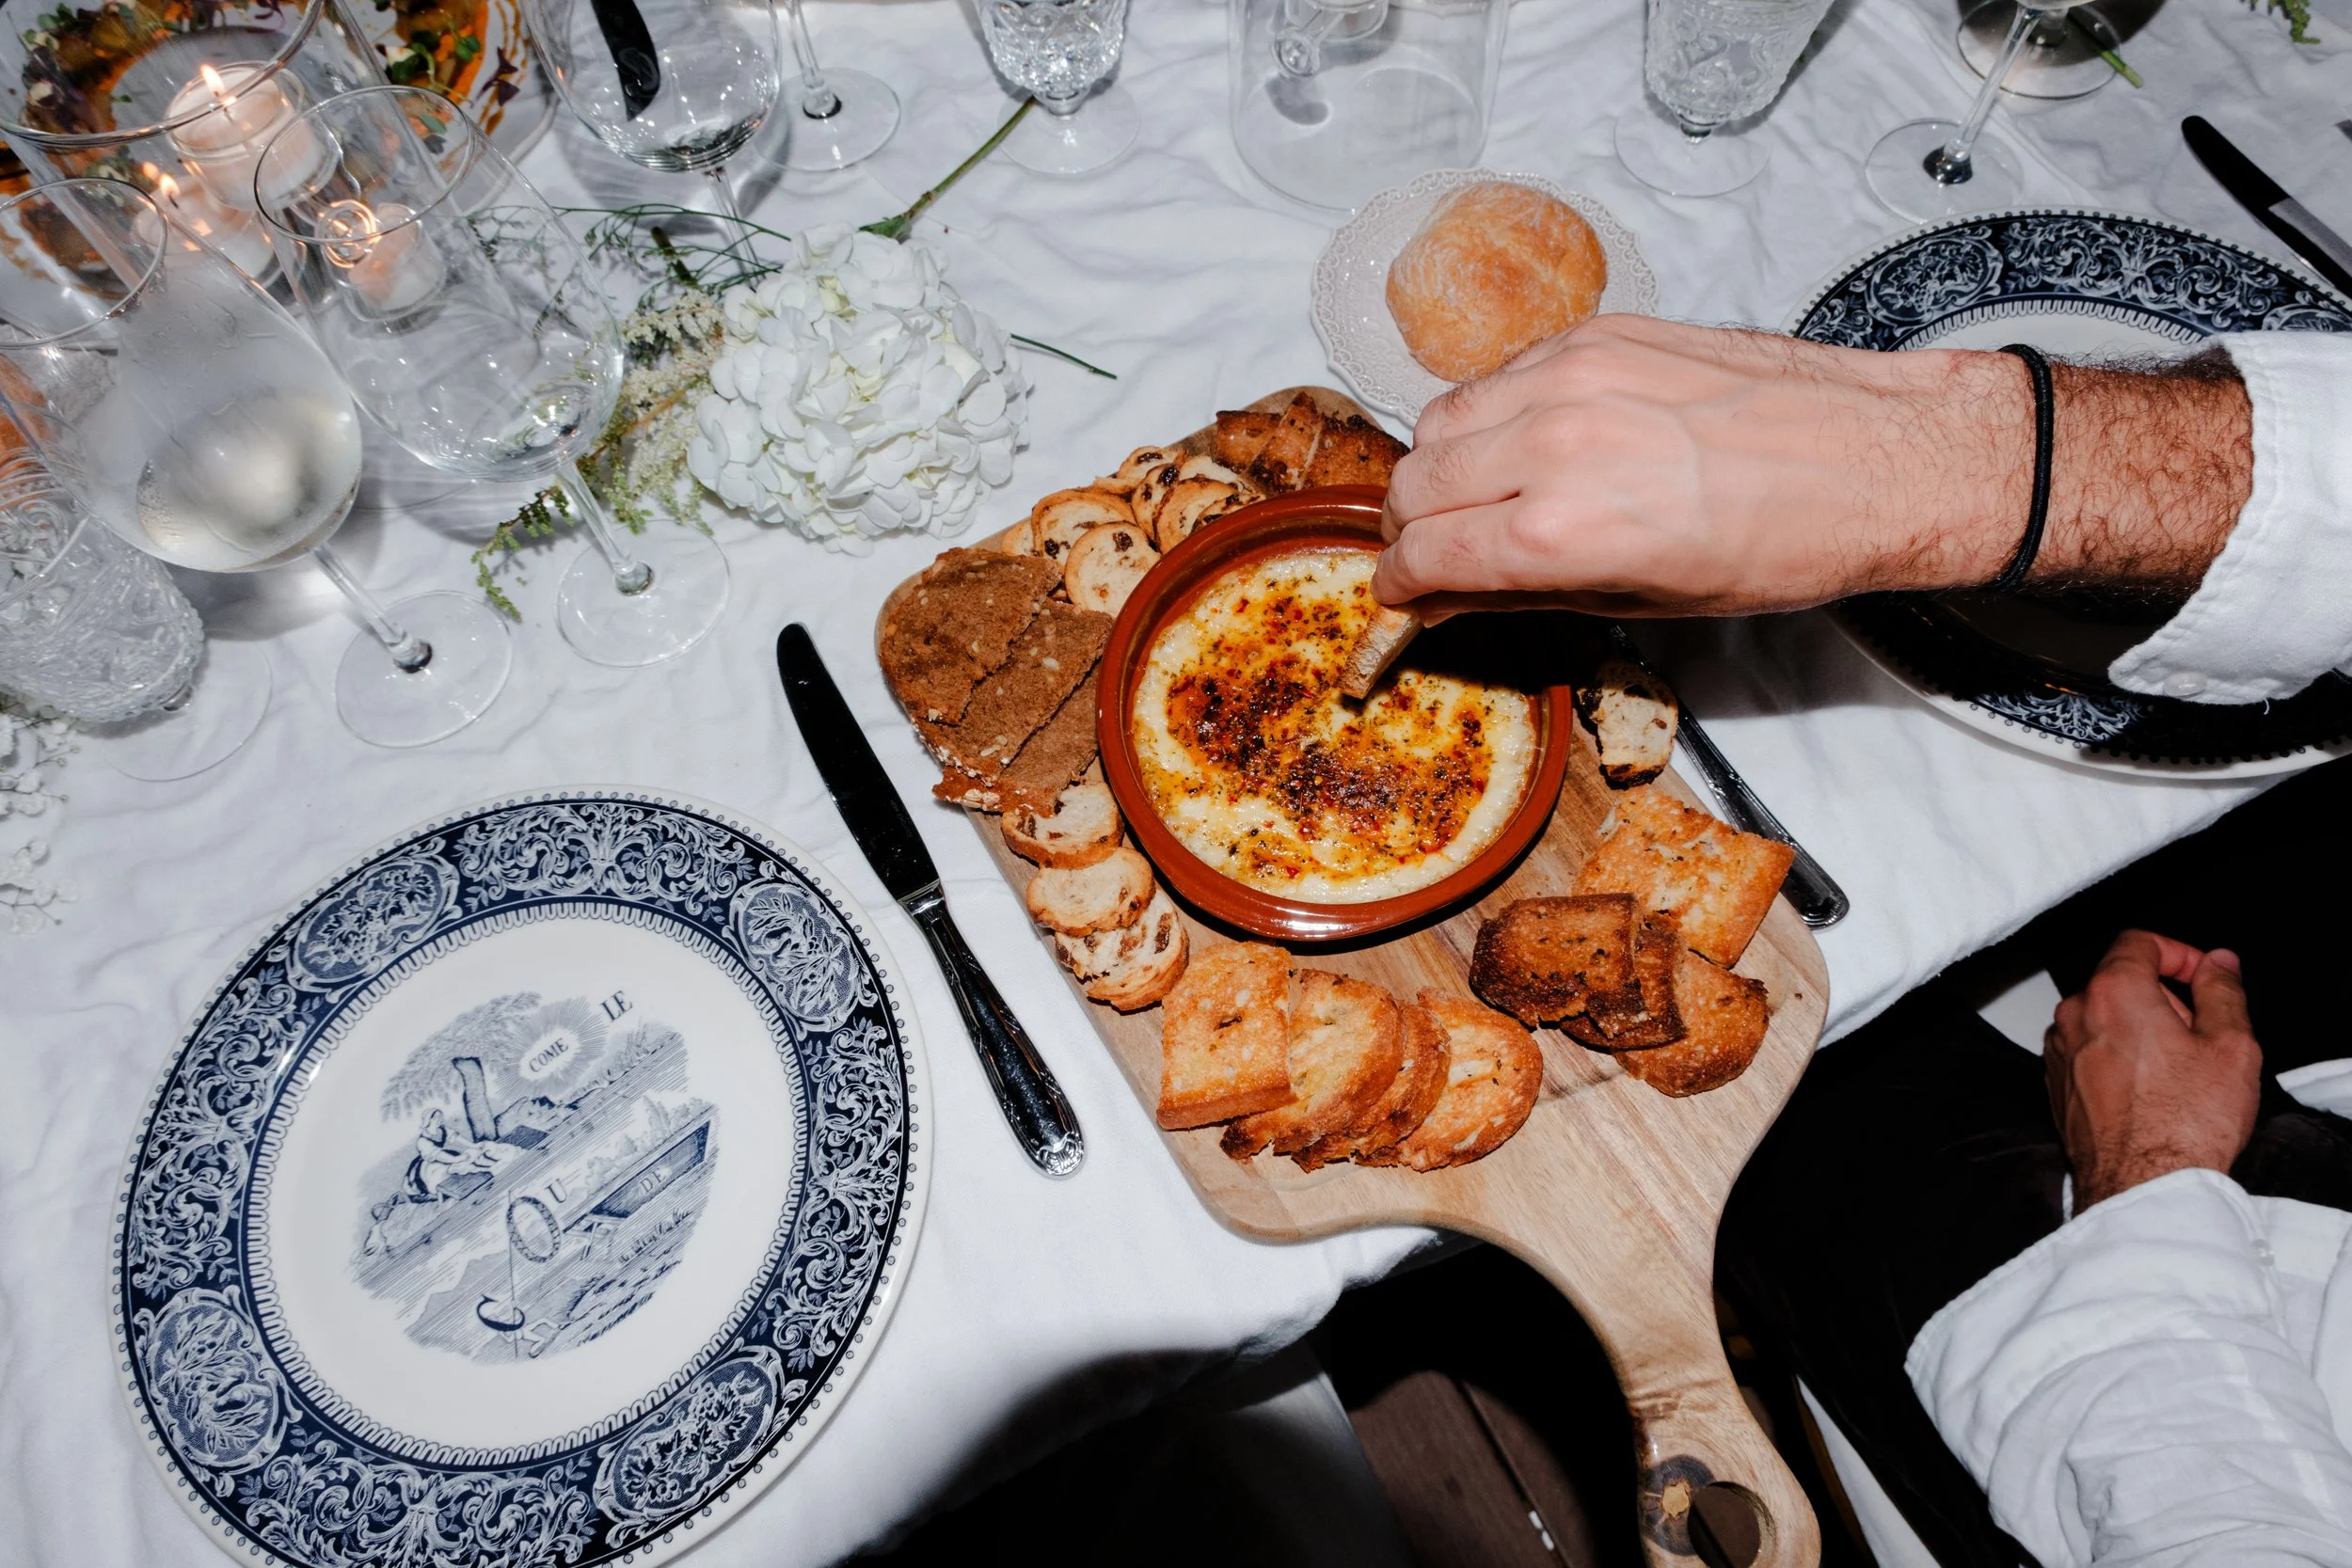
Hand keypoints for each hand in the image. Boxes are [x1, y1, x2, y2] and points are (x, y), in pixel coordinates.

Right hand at [1372, 315, 2251, 617]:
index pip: (1424, 553)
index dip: (1398, 585)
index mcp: (1565, 531)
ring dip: (1439, 465)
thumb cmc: (1783, 545)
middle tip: (1431, 552)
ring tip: (1473, 497)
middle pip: (1414, 483)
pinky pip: (1500, 375)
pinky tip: (1526, 444)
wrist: (1878, 459)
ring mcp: (1576, 375)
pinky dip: (1490, 414)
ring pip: (1442, 419)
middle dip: (1407, 527)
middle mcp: (1555, 443)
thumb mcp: (1647, 602)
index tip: (1402, 595)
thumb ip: (1527, 593)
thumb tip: (1449, 597)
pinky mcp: (1601, 331)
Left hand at [2043, 930, 2260, 1209]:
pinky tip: (2150, 1096)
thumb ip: (2222, 991)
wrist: (2143, 1188)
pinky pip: (2089, 1055)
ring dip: (2139, 1032)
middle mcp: (2074, 1016)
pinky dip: (2118, 1061)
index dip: (2177, 953)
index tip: (2201, 978)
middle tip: (2200, 1037)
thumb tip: (2217, 964)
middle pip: (2120, 982)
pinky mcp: (2056, 1087)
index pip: (2138, 942)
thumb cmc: (2184, 1123)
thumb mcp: (2231, 1045)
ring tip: (2177, 1074)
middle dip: (2164, 999)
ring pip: (2104, 1020)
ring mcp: (2059, 1053)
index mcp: (2113, 992)